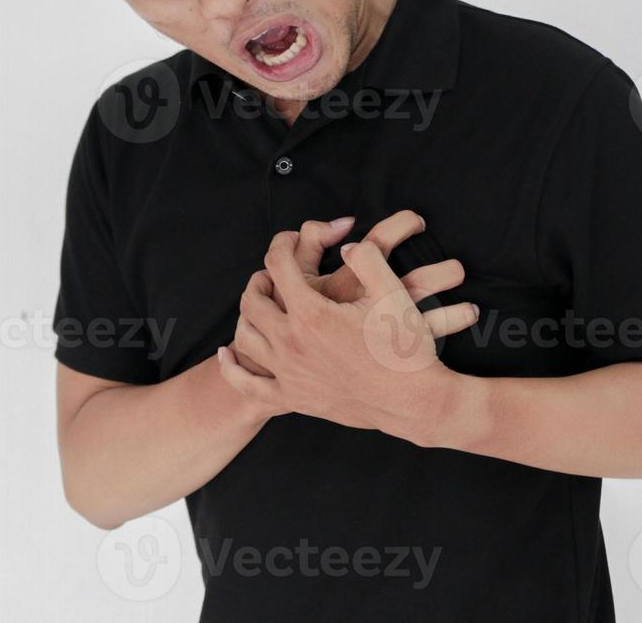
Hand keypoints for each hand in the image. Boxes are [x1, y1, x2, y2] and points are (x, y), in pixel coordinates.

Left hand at [218, 232, 465, 440]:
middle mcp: (292, 342)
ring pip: (245, 337)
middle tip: (277, 275)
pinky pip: (246, 385)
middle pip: (253, 300)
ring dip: (248, 315)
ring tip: (263, 306)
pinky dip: (232, 366)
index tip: (291, 240)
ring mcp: (289, 373)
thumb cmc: (404, 346)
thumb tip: (344, 246)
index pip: (278, 265)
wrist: (413, 401)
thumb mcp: (391, 291)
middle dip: (261, 279)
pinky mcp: (292, 398)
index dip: (281, 244)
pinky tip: (228, 353)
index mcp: (313, 313)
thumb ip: (366, 257)